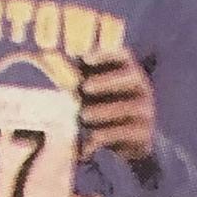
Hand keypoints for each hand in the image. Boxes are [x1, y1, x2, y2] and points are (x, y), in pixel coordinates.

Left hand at [78, 46, 155, 162]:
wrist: (129, 143)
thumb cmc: (104, 108)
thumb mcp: (93, 92)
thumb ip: (81, 78)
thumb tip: (51, 62)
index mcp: (128, 71)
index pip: (123, 54)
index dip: (106, 53)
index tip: (85, 58)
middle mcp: (142, 87)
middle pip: (131, 76)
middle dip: (107, 80)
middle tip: (85, 87)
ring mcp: (146, 110)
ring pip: (128, 107)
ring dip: (104, 111)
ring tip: (84, 116)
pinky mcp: (144, 134)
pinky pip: (126, 132)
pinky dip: (105, 136)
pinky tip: (89, 142)